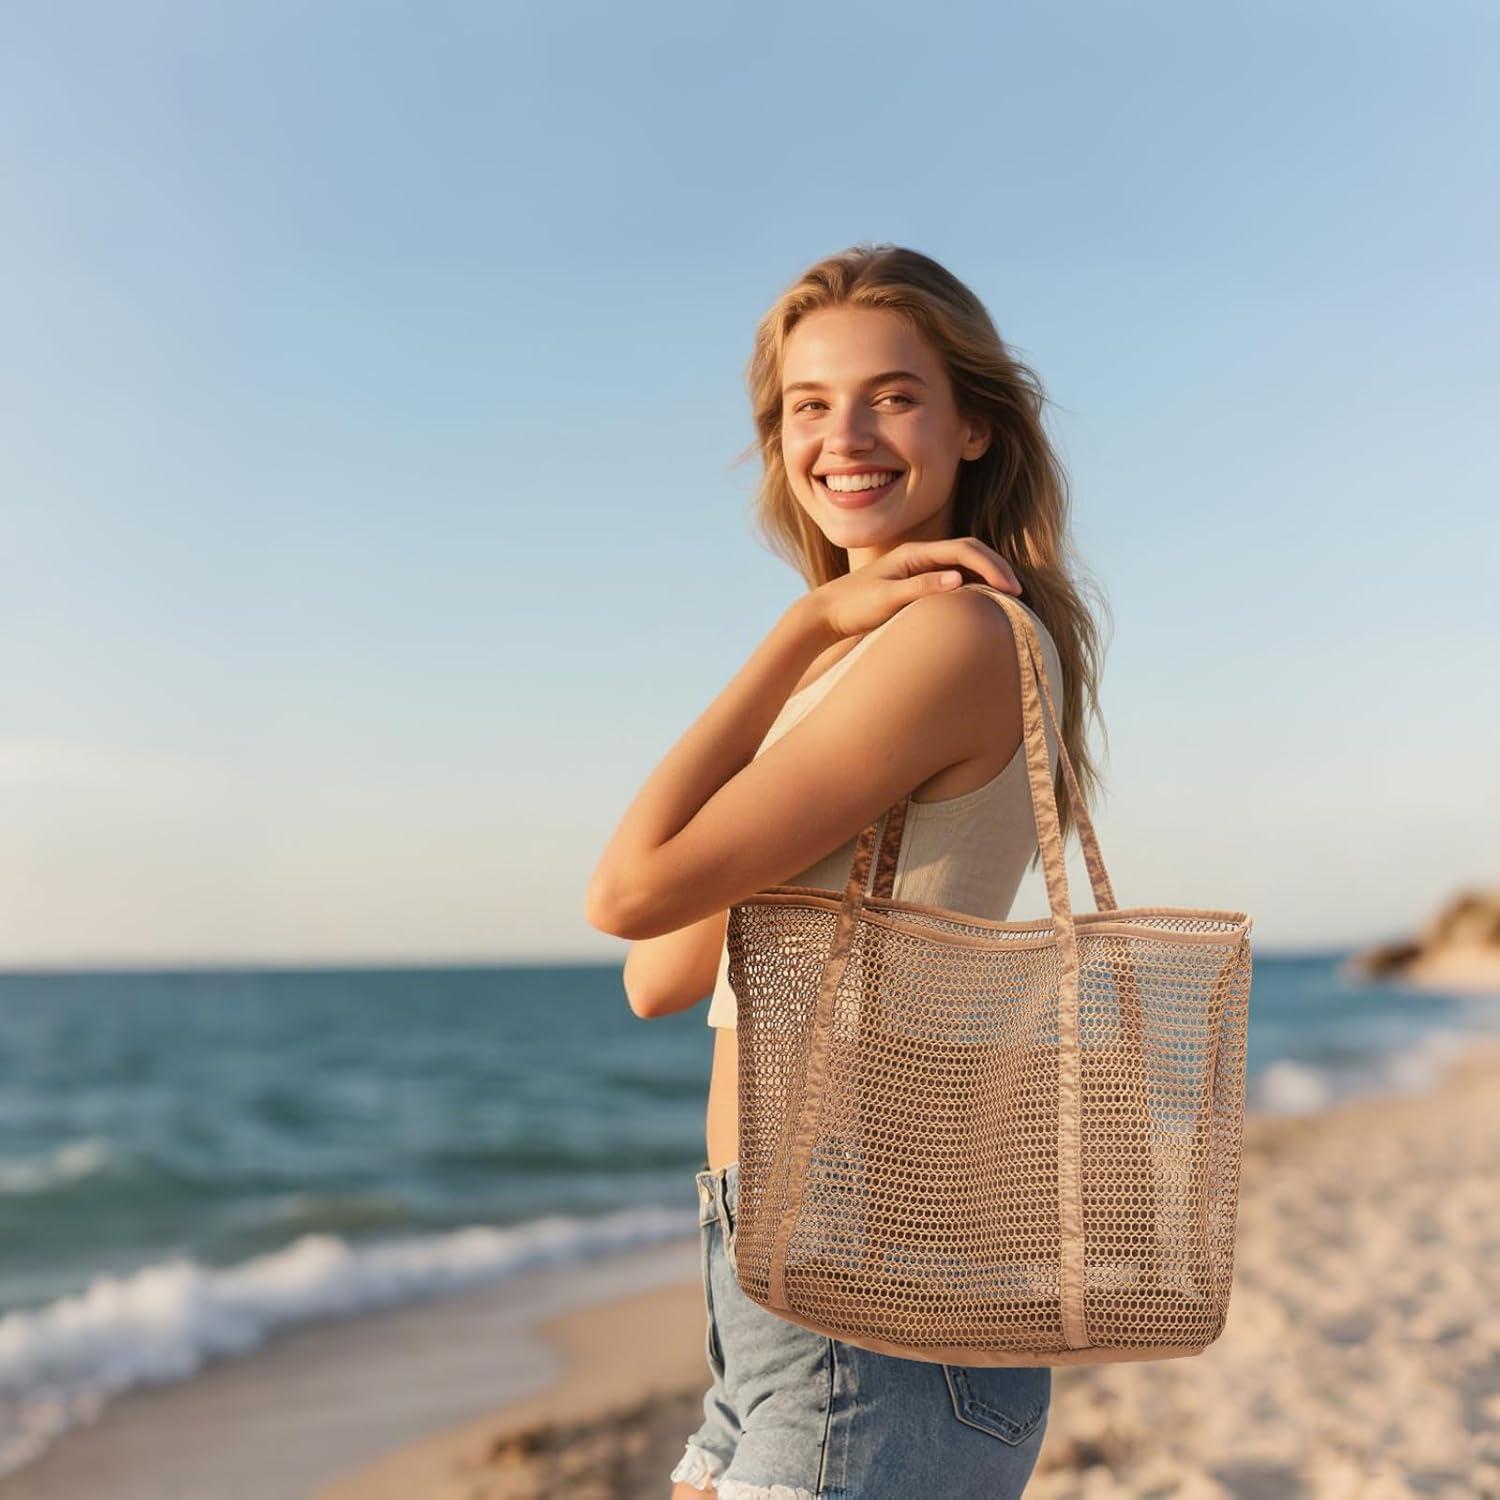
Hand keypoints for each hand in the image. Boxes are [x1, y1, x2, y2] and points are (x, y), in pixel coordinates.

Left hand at [810, 538, 1023, 640]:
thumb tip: (958, 579)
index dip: (992, 566)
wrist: (825, 614)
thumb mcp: (886, 599)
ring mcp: (918, 569)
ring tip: (1008, 598)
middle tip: (1018, 592)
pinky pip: (953, 579)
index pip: (965, 549)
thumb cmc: (852, 606)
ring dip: (988, 576)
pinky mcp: (916, 584)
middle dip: (997, 568)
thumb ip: (920, 588)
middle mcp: (919, 556)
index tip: (1011, 588)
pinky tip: (982, 604)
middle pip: (970, 551)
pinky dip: (973, 586)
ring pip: (964, 565)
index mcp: (914, 553)